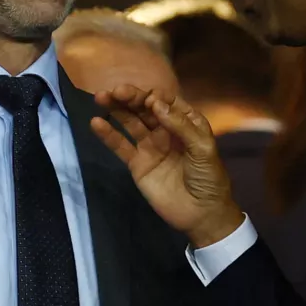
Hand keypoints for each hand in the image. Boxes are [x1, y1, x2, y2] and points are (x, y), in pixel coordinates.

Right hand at [91, 86, 243, 247]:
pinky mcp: (137, 163)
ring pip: (130, 122)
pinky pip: (120, 145)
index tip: (148, 100)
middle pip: (144, 108)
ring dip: (116, 109)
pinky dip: (108, 134)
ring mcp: (149, 146)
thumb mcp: (203, 148)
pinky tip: (96, 123)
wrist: (201, 214)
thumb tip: (155, 103)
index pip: (166, 102)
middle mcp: (165, 130)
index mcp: (185, 122)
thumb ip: (180, 125)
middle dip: (130, 97)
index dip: (155, 97)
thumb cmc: (209, 178)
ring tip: (100, 97)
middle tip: (114, 91)